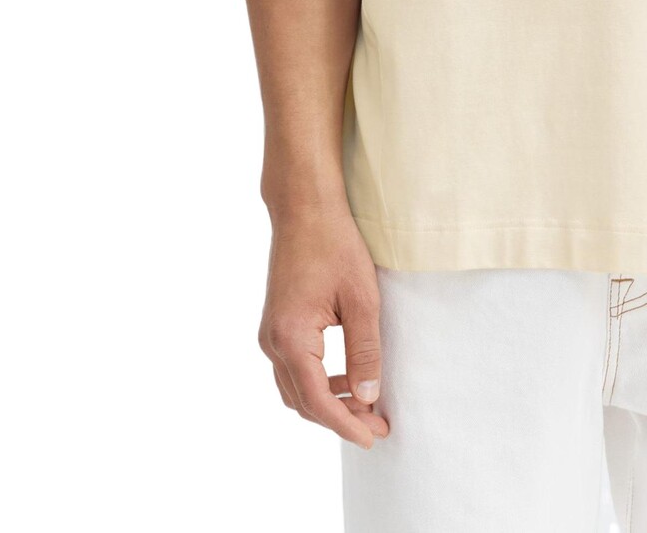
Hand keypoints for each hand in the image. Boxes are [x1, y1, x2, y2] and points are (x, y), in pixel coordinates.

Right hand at [258, 205, 389, 447]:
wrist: (305, 209)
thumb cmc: (335, 245)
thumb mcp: (361, 299)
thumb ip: (365, 350)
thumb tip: (368, 397)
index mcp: (291, 338)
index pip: (317, 401)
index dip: (346, 425)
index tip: (372, 438)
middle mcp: (272, 342)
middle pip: (302, 402)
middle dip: (339, 418)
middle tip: (377, 425)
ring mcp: (270, 334)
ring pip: (295, 389)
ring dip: (327, 402)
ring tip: (366, 405)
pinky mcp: (276, 325)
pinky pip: (294, 368)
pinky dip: (318, 382)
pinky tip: (347, 377)